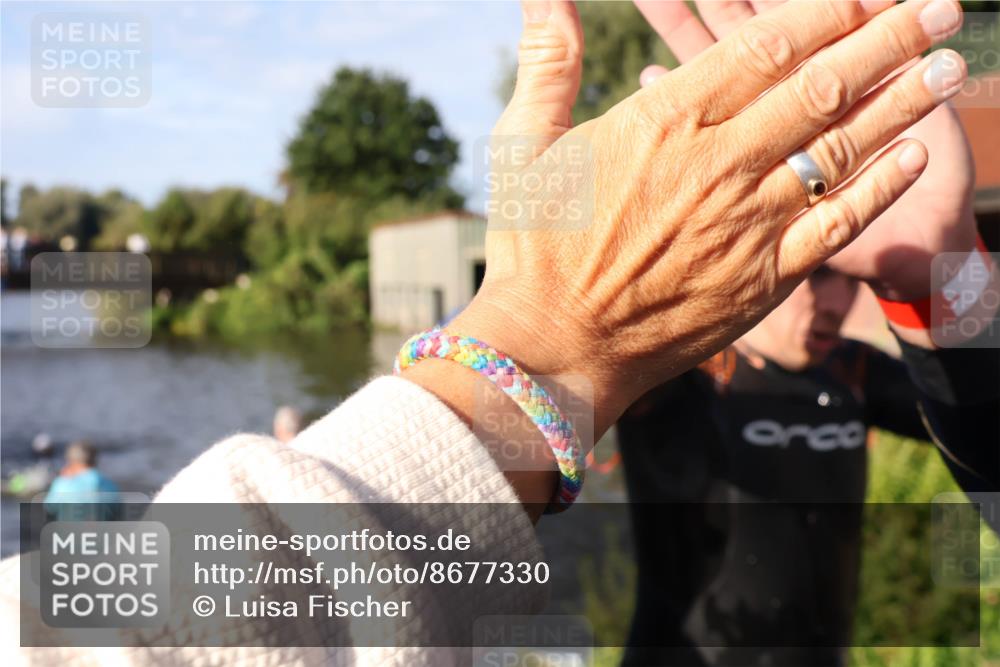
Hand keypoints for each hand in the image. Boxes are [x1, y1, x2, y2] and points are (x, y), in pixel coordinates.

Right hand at [403, 0, 966, 505]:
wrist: (554, 348)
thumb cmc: (531, 247)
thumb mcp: (524, 143)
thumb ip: (548, 62)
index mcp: (664, 122)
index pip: (767, 46)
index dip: (827, 10)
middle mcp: (719, 166)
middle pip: (823, 88)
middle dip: (889, 40)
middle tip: (940, 8)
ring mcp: (747, 224)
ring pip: (844, 150)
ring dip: (904, 103)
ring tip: (948, 66)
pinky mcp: (763, 279)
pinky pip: (838, 225)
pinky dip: (881, 188)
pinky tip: (914, 157)